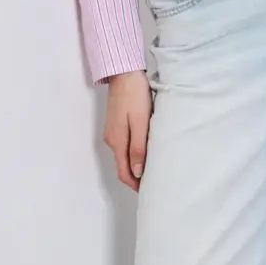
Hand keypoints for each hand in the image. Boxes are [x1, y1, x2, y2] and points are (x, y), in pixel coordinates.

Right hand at [103, 69, 152, 190]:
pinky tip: (144, 150)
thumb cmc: (135, 96)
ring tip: (152, 167)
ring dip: (135, 164)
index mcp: (117, 141)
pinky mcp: (116, 123)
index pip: (124, 172)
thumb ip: (138, 148)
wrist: (124, 73)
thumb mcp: (140, 122)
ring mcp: (112, 131)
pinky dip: (133, 152)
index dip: (135, 185)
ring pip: (123, 155)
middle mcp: (112, 139)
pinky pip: (124, 144)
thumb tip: (136, 173)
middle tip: (153, 182)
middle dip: (135, 177)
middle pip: (123, 166)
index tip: (148, 191)